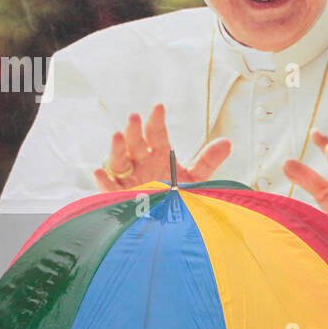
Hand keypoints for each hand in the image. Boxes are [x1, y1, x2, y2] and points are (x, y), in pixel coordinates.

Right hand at [93, 103, 232, 190]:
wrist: (170, 222)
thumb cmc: (179, 195)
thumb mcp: (195, 178)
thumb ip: (208, 160)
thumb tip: (227, 142)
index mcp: (158, 153)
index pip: (156, 133)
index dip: (156, 120)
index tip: (159, 106)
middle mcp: (141, 162)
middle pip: (135, 143)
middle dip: (134, 130)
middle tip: (134, 117)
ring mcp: (129, 178)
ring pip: (119, 160)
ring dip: (117, 148)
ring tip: (117, 135)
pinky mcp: (120, 196)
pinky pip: (109, 187)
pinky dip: (104, 180)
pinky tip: (99, 171)